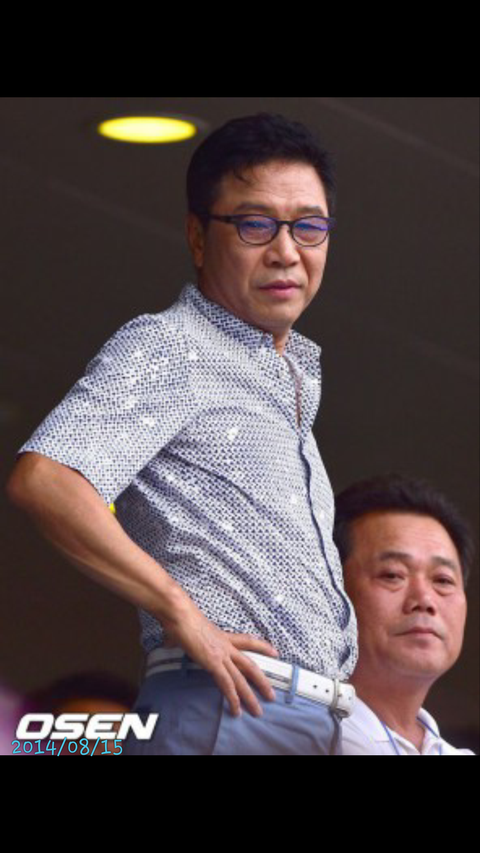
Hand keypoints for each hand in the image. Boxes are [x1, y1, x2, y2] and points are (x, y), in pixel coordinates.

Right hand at [162, 602, 278, 717]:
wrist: (180, 613)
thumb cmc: (180, 618)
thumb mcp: (187, 629)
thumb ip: (181, 637)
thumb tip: (169, 639)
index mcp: (223, 636)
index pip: (248, 641)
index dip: (263, 646)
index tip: (275, 652)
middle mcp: (226, 646)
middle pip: (250, 665)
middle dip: (262, 681)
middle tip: (272, 695)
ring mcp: (221, 654)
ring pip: (242, 679)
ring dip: (250, 697)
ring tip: (258, 711)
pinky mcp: (213, 662)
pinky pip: (226, 683)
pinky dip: (232, 697)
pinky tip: (236, 709)